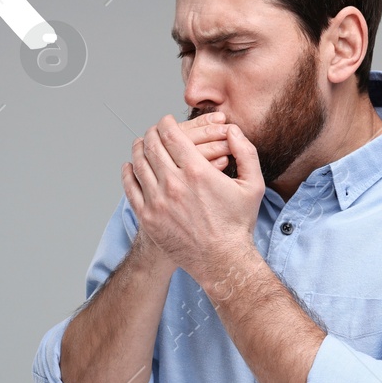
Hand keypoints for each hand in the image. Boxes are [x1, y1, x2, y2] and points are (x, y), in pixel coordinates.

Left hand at [121, 113, 263, 282]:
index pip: (171, 135)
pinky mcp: (148, 217)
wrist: (222, 260)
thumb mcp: (253, 186)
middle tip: (154, 131)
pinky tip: (130, 167)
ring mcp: (157, 201)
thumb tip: (233, 130)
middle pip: (152, 145)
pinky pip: (130, 187)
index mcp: (198, 172)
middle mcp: (174, 183)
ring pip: (138, 163)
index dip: (166, 123)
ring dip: (139, 149)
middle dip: (152, 133)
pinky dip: (128, 172)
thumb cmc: (238, 224)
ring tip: (142, 144)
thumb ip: (245, 153)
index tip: (167, 121)